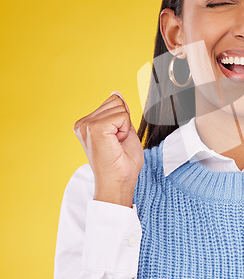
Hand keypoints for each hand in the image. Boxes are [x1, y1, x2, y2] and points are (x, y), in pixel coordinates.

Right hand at [73, 91, 143, 206]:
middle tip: (117, 143)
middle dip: (124, 122)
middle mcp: (83, 123)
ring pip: (120, 107)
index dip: (122, 120)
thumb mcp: (123, 131)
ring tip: (116, 145)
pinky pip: (122, 115)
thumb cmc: (121, 164)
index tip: (116, 140)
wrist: (118, 184)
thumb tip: (116, 93)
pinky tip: (116, 144)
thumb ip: (120, 113)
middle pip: (116, 101)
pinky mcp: (95, 128)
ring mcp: (87, 125)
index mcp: (87, 124)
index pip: (112, 102)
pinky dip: (125, 130)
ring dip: (124, 127)